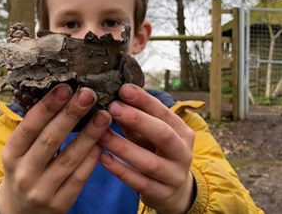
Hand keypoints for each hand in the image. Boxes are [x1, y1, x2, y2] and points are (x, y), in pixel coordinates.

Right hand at [0, 84, 111, 213]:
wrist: (20, 210)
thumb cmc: (24, 168)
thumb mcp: (19, 150)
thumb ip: (35, 129)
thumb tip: (61, 94)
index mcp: (11, 153)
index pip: (29, 126)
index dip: (48, 106)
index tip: (65, 87)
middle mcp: (24, 173)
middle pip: (50, 140)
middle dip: (71, 115)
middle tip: (88, 94)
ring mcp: (42, 191)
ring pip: (69, 159)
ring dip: (89, 135)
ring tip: (104, 115)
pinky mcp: (60, 204)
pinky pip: (79, 178)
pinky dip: (91, 158)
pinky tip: (102, 141)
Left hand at [98, 84, 194, 213]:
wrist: (175, 191)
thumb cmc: (156, 153)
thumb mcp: (149, 135)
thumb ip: (135, 118)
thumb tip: (114, 96)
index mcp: (182, 132)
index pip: (164, 112)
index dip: (144, 100)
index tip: (123, 89)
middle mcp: (182, 153)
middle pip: (163, 134)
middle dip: (137, 119)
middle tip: (112, 107)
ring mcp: (174, 176)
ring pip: (149, 162)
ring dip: (123, 147)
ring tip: (101, 134)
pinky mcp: (162, 194)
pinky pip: (139, 183)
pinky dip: (121, 170)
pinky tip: (103, 158)